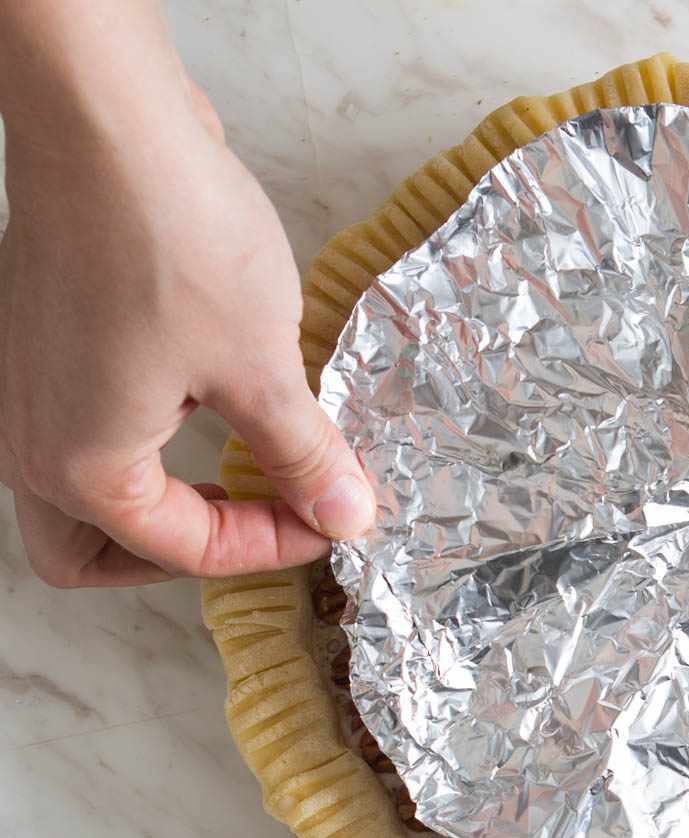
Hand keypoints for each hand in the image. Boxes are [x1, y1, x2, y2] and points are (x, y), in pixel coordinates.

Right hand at [0, 4, 372, 586]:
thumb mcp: (262, 368)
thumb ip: (303, 456)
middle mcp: (31, 440)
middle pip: (95, 550)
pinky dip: (139, 441)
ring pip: (80, 494)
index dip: (274, 544)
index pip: (186, 549)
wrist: (109, 124)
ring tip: (241, 471)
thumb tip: (346, 515)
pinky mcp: (37, 343)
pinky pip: (81, 427)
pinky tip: (210, 405)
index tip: (335, 516)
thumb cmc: (171, 240)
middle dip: (180, 550)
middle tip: (260, 524)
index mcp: (80, 467)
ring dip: (157, 498)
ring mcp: (23, 389)